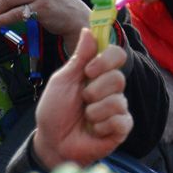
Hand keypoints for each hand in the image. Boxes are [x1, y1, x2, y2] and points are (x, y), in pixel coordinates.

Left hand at [32, 28, 134, 169]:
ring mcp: (117, 108)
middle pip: (118, 77)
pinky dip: (102, 126)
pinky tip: (94, 130)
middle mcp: (110, 89)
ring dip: (95, 111)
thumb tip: (88, 29)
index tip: (89, 70)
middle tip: (82, 100)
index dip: (106, 60)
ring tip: (85, 118)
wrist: (52, 142)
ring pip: (118, 100)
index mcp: (97, 74)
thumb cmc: (55, 111)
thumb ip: (78, 57)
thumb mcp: (62, 81)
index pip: (116, 55)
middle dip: (95, 90)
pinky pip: (120, 120)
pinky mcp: (121, 128)